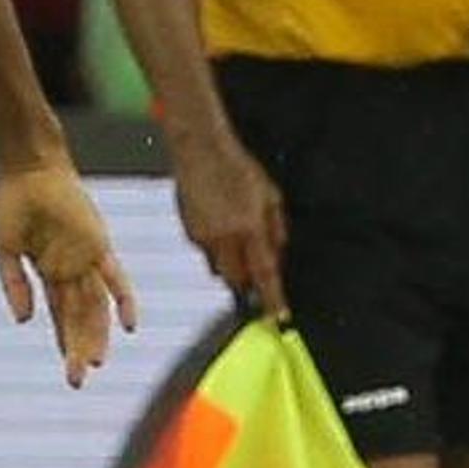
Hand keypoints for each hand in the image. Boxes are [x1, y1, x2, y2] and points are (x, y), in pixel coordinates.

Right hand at [0, 162, 137, 386]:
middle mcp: (70, 268)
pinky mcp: (97, 244)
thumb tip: (23, 321)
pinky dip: (123, 301)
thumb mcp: (3, 249)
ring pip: (94, 306)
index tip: (70, 373)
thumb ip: (13, 284)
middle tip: (78, 380)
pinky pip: (114, 277)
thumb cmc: (11, 202)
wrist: (27, 167)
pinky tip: (129, 326)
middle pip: (80, 318)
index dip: (66, 344)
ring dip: (96, 334)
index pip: (61, 317)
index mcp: (47, 272)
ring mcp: (85, 257)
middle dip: (79, 349)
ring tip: (95, 363)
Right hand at [171, 130, 287, 317]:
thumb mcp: (271, 195)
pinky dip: (216, 246)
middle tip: (255, 271)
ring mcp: (203, 236)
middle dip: (247, 282)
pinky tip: (219, 221)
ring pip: (219, 268)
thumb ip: (277, 229)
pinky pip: (206, 251)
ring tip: (235, 234)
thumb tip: (278, 256)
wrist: (200, 149)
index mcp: (250, 227)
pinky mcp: (189, 231)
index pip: (265, 275)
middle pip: (237, 280)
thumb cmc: (237, 166)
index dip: (272, 300)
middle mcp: (225, 237)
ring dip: (231, 263)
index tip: (279, 318)